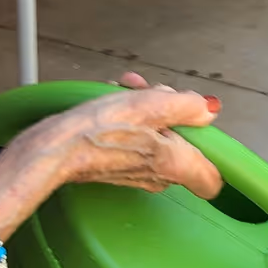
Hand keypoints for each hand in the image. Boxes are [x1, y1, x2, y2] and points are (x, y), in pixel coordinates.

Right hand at [0, 73, 223, 236]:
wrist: (54, 149)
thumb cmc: (99, 130)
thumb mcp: (150, 106)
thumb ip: (187, 106)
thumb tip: (209, 109)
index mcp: (177, 165)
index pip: (213, 180)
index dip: (211, 149)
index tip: (198, 124)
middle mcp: (161, 176)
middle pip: (183, 143)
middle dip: (172, 113)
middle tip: (153, 93)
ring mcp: (139, 174)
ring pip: (158, 136)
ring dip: (147, 109)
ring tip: (127, 88)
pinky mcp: (118, 167)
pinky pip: (136, 140)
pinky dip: (130, 119)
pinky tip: (115, 96)